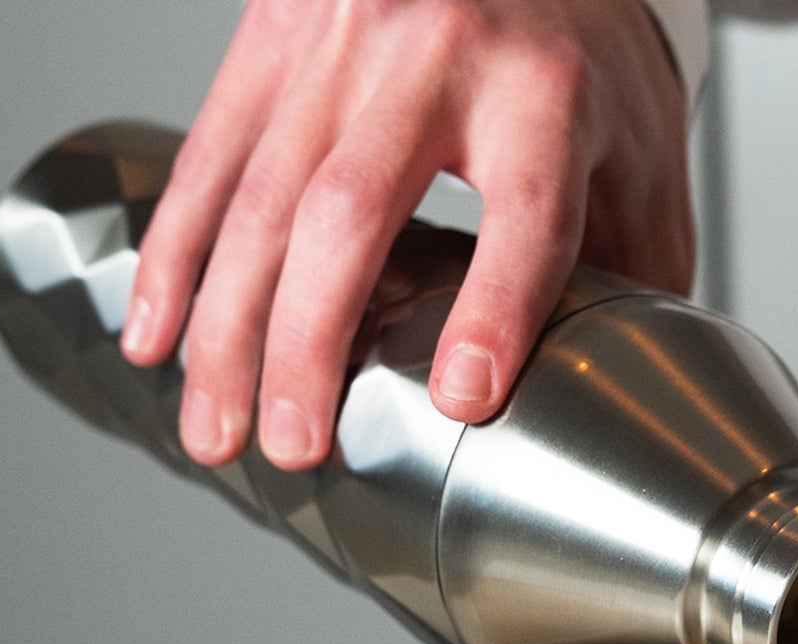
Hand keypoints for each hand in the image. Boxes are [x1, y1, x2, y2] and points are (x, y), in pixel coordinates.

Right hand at [122, 0, 695, 471]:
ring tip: (216, 430)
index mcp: (546, 90)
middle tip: (297, 447)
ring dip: (225, 327)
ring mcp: (341, 35)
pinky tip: (156, 336)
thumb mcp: (641, 159)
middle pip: (354, 209)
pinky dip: (174, 256)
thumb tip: (612, 401)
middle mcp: (435, 50)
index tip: (464, 397)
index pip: (525, 209)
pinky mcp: (275, 29)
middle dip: (310, 343)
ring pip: (262, 194)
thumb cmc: (582, 57)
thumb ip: (631, 277)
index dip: (495, 308)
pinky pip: (208, 155)